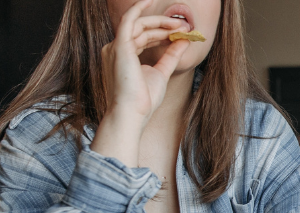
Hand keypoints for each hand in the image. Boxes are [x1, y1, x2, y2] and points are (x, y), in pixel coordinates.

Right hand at [90, 0, 189, 162]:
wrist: (132, 114)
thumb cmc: (143, 101)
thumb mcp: (161, 73)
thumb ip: (171, 56)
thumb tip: (183, 41)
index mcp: (123, 58)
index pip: (143, 38)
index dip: (162, 33)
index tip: (180, 32)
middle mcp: (116, 50)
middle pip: (142, 30)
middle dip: (163, 25)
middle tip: (183, 25)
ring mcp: (116, 47)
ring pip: (139, 24)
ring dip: (160, 22)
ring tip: (179, 24)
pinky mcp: (120, 46)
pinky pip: (129, 20)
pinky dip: (139, 8)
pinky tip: (150, 0)